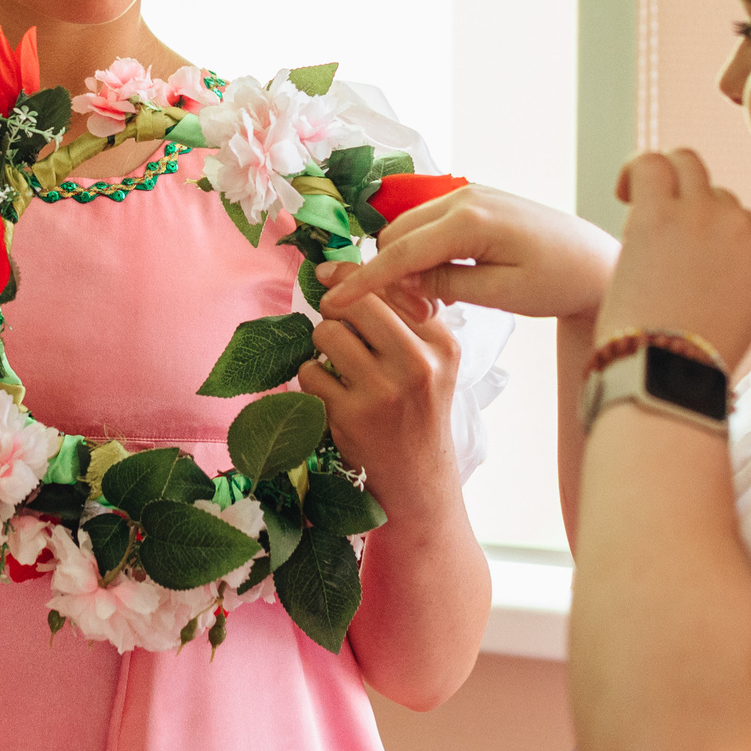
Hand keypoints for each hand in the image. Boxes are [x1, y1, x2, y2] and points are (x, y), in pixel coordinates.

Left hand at [299, 290, 460, 509]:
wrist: (418, 480)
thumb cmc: (419, 412)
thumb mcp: (434, 364)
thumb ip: (405, 319)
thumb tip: (351, 269)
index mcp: (441, 344)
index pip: (390, 287)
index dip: (350, 273)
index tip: (328, 272)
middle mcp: (416, 364)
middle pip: (355, 301)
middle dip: (333, 305)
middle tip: (333, 319)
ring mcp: (382, 392)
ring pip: (326, 333)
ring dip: (321, 345)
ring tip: (336, 363)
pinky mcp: (350, 417)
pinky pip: (310, 372)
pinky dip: (313, 378)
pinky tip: (332, 393)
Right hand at [321, 184, 618, 320]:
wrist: (596, 262)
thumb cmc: (558, 281)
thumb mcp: (500, 294)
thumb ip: (444, 284)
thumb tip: (401, 283)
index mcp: (470, 219)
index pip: (400, 251)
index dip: (363, 279)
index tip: (330, 300)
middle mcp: (462, 196)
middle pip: (395, 235)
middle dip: (389, 276)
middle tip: (418, 316)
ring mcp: (466, 193)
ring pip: (406, 229)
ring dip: (405, 265)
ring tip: (434, 303)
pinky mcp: (472, 200)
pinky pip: (426, 225)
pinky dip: (422, 252)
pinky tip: (444, 282)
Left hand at [596, 150, 750, 370]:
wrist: (668, 370)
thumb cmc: (695, 354)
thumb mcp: (740, 306)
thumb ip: (732, 267)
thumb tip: (704, 252)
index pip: (742, 214)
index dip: (711, 231)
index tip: (691, 259)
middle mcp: (740, 222)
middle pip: (714, 191)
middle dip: (688, 209)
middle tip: (662, 243)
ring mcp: (701, 212)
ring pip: (685, 163)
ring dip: (665, 178)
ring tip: (640, 205)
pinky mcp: (657, 212)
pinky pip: (647, 163)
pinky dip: (632, 170)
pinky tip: (623, 194)